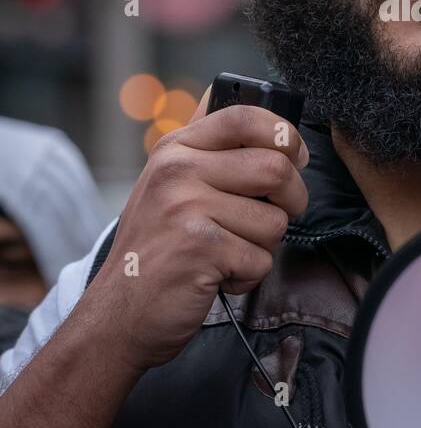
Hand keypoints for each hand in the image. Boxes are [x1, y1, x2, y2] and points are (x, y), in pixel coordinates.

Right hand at [87, 88, 308, 371]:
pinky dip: (247, 276)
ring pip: (274, 220)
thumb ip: (208, 149)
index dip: (284, 134)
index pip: (244, 116)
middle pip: (276, 168)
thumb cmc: (155, 251)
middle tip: (270, 220)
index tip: (295, 157)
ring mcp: (186, 208)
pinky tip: (216, 276)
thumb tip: (258, 112)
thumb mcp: (168, 184)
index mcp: (175, 149)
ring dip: (263, 247)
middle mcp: (178, 171)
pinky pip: (261, 259)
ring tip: (226, 254)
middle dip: (292, 200)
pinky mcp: (200, 248)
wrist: (117, 314)